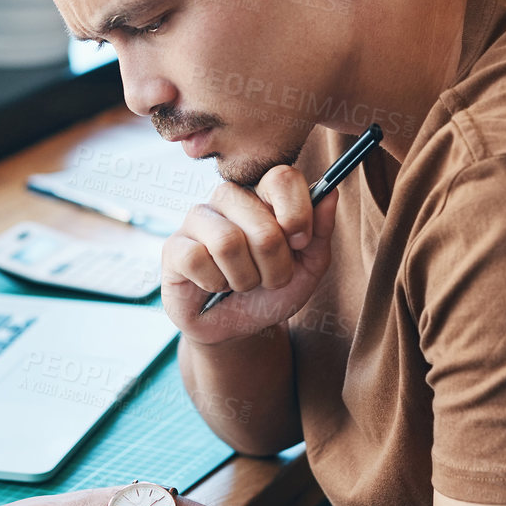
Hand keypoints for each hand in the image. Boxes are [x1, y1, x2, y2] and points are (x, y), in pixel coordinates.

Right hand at [161, 165, 338, 345]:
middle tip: (269, 278)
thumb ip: (321, 230)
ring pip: (228, 243)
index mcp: (262, 194)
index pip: (282, 178)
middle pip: (262, 225)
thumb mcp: (308, 266)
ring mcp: (198, 218)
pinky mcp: (174, 246)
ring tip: (242, 283)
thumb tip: (331, 191)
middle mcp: (229, 197)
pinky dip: (215, 283)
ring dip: (245, 278)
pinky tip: (214, 284)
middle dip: (275, 266)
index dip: (298, 216)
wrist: (238, 326)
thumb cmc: (271, 290)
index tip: (299, 243)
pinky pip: (198, 259)